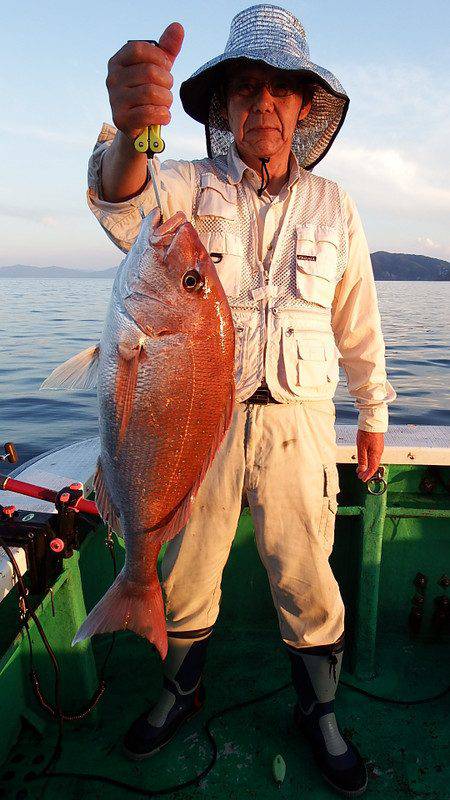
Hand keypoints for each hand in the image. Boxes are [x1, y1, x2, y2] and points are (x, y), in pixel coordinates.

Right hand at [106, 22, 183, 141]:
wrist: (137, 127)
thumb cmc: (147, 94)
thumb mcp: (158, 69)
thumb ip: (167, 49)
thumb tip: (177, 27)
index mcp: (118, 61)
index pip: (141, 49)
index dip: (160, 59)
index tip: (165, 68)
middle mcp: (112, 78)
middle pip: (150, 72)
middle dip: (167, 83)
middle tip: (166, 91)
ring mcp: (115, 99)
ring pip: (152, 92)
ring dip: (166, 100)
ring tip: (164, 104)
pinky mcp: (121, 119)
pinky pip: (150, 113)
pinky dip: (163, 115)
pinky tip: (162, 116)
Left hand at [356, 430, 383, 481]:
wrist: (372, 422)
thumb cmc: (366, 433)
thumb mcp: (361, 448)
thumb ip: (362, 460)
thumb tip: (362, 470)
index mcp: (376, 454)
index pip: (372, 468)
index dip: (367, 475)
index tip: (362, 479)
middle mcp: (379, 452)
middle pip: (374, 466)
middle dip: (367, 472)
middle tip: (360, 476)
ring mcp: (379, 449)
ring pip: (374, 461)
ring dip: (368, 467)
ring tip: (360, 469)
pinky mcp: (378, 445)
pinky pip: (374, 456)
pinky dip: (369, 461)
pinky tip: (365, 460)